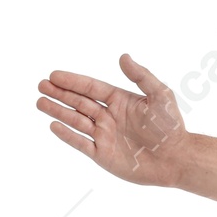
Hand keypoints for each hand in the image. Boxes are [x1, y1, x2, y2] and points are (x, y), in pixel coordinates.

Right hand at [36, 54, 189, 184]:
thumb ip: (142, 76)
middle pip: (79, 102)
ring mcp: (105, 136)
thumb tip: (123, 56)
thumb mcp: (160, 96)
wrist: (177, 159)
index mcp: (119, 101)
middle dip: (59, 93)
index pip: (91, 88)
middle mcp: (109, 116)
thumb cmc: (171, 127)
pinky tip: (54, 125)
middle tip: (41, 85)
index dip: (72, 81)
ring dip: (58, 111)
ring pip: (76, 121)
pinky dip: (67, 135)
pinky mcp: (103, 155)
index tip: (54, 75)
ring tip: (40, 102)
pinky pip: (81, 143)